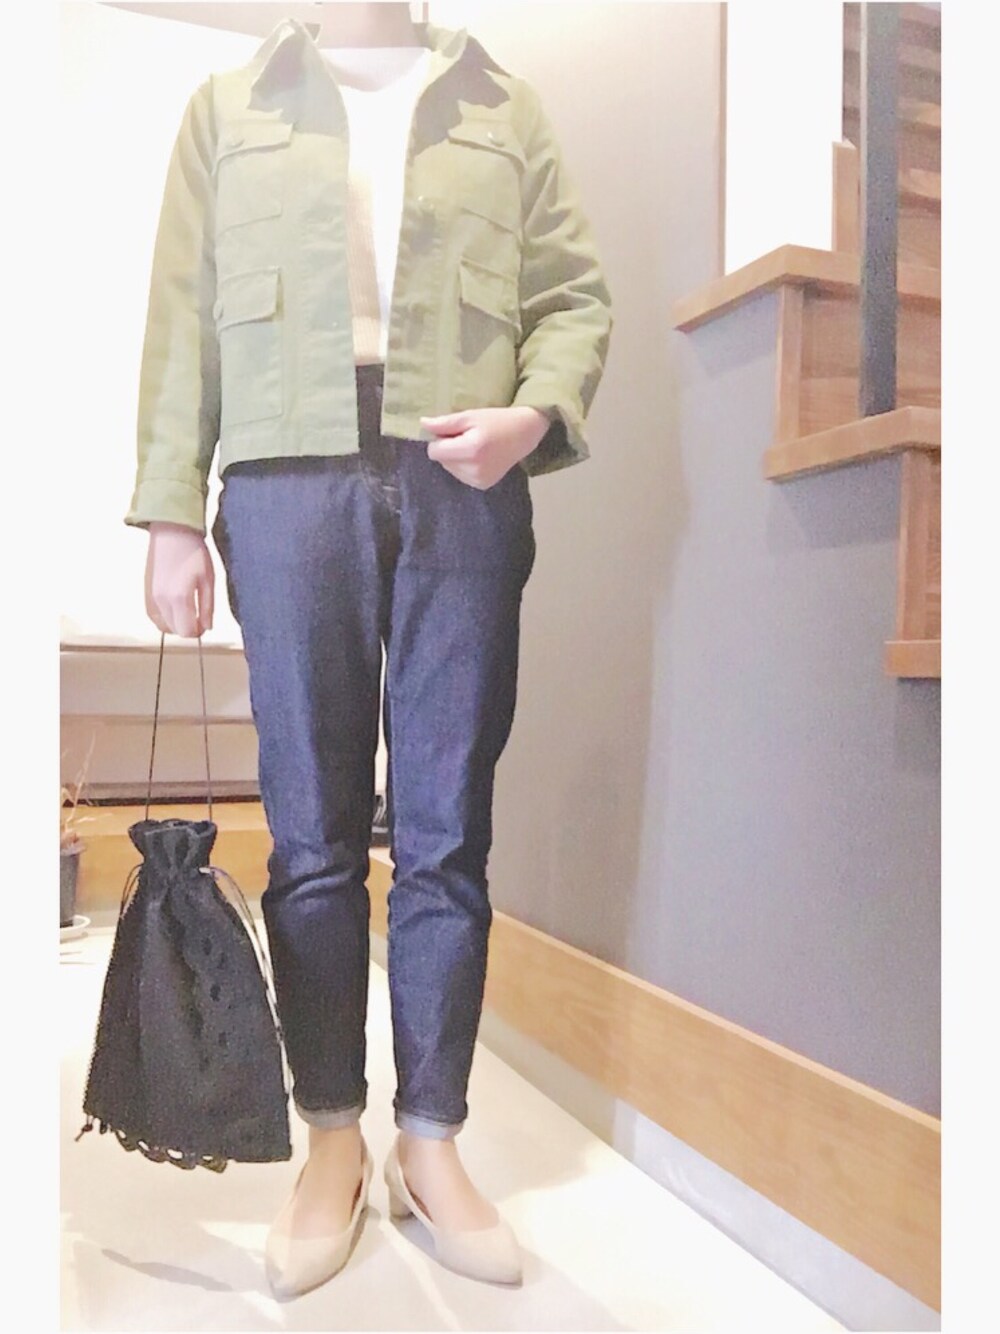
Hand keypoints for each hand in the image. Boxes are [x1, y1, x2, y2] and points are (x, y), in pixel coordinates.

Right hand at [145, 522, 214, 637]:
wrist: (171, 532)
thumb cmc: (192, 551)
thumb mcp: (208, 580)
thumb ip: (207, 607)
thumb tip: (206, 627)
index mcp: (179, 598)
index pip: (187, 631)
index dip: (198, 631)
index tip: (205, 623)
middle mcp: (161, 601)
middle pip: (175, 631)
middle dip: (188, 628)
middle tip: (198, 616)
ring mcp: (151, 598)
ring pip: (163, 627)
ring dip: (176, 625)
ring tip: (187, 610)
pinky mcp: (145, 593)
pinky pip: (154, 617)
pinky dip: (165, 619)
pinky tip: (175, 607)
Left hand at [419, 406, 550, 489]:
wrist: (523, 434)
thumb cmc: (496, 421)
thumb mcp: (470, 416)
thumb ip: (445, 423)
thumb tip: (422, 424)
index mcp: (471, 450)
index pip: (434, 451)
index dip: (439, 439)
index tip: (454, 431)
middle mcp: (474, 469)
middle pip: (441, 460)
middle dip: (449, 448)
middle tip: (467, 437)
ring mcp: (479, 480)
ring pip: (449, 469)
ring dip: (456, 458)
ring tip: (474, 447)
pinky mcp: (482, 485)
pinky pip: (460, 475)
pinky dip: (464, 466)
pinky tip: (479, 457)